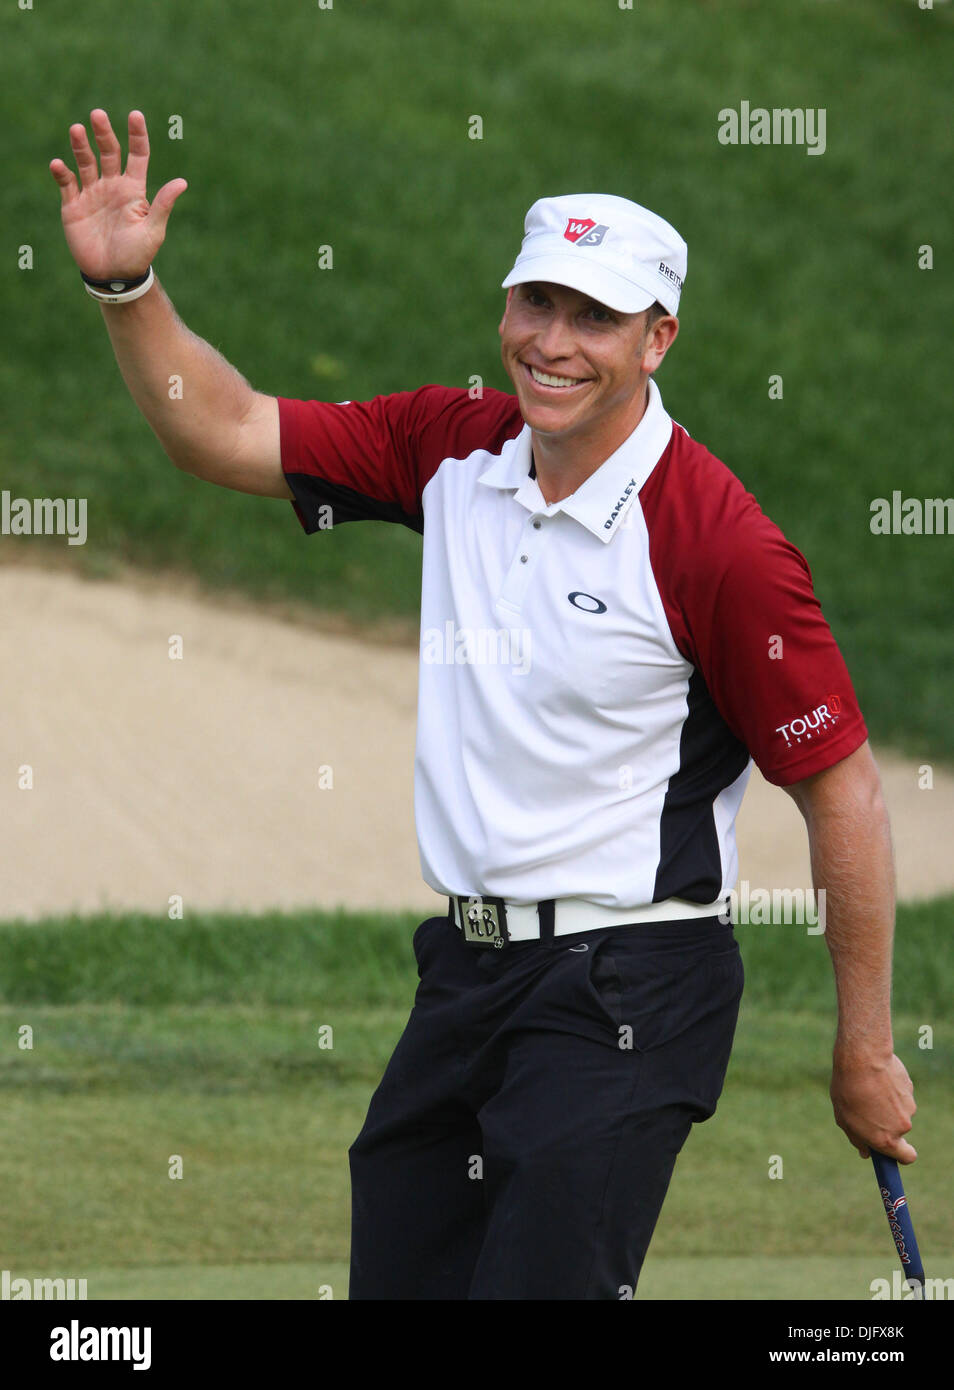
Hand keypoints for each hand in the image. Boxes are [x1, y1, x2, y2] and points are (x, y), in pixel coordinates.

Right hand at [49, 109, 186, 280]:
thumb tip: (182, 182)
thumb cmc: (137, 256)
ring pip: (86, 161)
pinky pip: (67, 183)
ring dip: (81, 146)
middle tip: (98, 115)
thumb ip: (162, 205)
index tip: (135, 115)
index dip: (137, 135)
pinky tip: (59, 165)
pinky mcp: (73, 205)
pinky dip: (62, 173)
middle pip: (109, 152)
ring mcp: (92, 194)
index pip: (137, 155)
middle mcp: (112, 186)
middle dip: (104, 133)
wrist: (113, 277)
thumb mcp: (153, 231)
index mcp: (134, 189)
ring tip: (77, 129)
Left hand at [830, 1049, 916, 1162]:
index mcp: (886, 1139)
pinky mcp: (909, 1088)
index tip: (892, 1149)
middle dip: (885, 1122)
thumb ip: (857, 1139)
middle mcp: (902, 1126)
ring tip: (867, 1089)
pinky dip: (890, 1089)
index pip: (907, 1157)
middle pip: (897, 1130)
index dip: (901, 1155)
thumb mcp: (844, 1119)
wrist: (863, 1058)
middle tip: (866, 1108)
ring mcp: (908, 1107)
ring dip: (886, 1103)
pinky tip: (876, 1077)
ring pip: (898, 1110)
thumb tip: (866, 1153)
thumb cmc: (849, 1091)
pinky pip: (899, 1093)